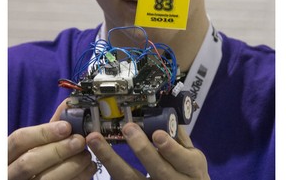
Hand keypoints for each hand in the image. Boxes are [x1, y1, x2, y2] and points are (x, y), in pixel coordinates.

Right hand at [8, 121, 96, 179]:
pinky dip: (78, 177)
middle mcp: (11, 172)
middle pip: (29, 162)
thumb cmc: (38, 158)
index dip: (43, 132)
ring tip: (86, 155)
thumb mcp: (37, 143)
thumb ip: (50, 127)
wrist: (37, 177)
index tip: (66, 127)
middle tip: (80, 141)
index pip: (19, 140)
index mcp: (7, 153)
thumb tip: (70, 104)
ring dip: (71, 165)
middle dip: (58, 150)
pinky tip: (88, 168)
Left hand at [86, 123, 209, 179]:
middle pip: (158, 169)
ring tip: (95, 139)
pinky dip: (107, 168)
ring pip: (131, 178)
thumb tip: (166, 113)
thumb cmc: (189, 173)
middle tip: (128, 128)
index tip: (157, 134)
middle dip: (142, 149)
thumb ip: (180, 137)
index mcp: (192, 169)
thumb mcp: (193, 155)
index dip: (170, 148)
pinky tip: (92, 155)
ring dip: (111, 159)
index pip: (183, 159)